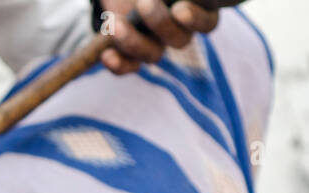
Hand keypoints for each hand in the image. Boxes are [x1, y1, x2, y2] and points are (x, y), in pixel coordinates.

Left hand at [97, 0, 221, 74]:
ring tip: (114, 23)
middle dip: (161, 23)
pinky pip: (129, 67)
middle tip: (145, 3)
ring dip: (133, 41)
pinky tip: (106, 54)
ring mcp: (156, 43)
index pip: (207, 21)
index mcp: (197, 7)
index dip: (196, 18)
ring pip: (153, 55)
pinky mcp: (131, 53)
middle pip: (180, 39)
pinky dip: (118, 64)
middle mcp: (179, 29)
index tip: (179, 8)